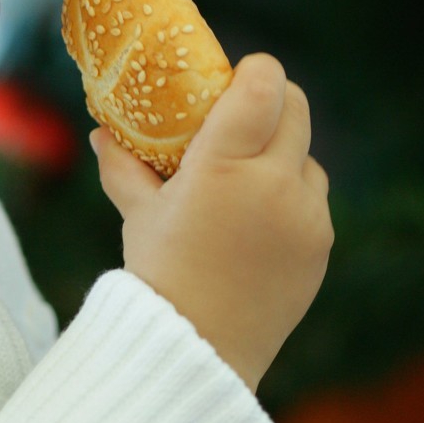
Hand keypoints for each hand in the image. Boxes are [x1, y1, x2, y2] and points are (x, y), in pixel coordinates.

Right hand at [90, 53, 333, 391]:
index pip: (264, 85)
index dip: (256, 71)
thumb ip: (122, 165)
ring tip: (247, 181)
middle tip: (246, 113)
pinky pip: (313, 199)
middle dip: (274, 101)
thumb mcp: (138, 215)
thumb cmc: (159, 276)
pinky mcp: (321, 244)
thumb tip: (101, 131)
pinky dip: (291, 197)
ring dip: (284, 154)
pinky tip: (258, 221)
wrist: (198, 351)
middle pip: (296, 108)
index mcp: (222, 166)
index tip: (238, 77)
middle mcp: (272, 184)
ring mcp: (305, 216)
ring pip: (307, 156)